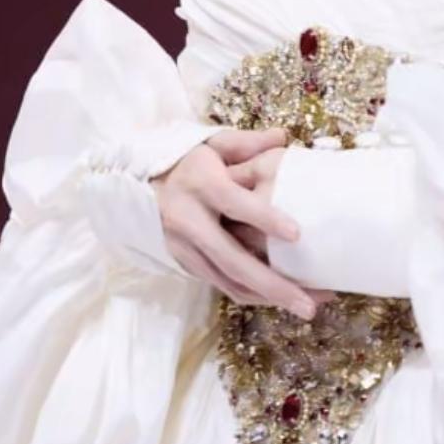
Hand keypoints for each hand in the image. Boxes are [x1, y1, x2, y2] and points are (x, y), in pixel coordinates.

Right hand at [152, 127, 336, 319]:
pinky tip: (279, 298)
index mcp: (200, 185)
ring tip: (306, 306)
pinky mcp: (185, 263)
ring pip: (228, 281)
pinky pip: (221, 285)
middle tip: (310, 303)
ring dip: (268, 298)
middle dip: (273, 285)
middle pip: (233, 259)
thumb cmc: (182, 162)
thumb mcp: (209, 144)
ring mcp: (184, 248)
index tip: (297, 233)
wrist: (133, 185)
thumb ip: (245, 142)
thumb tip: (282, 137)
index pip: (234, 204)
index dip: (265, 218)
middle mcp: (189, 221)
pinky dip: (251, 295)